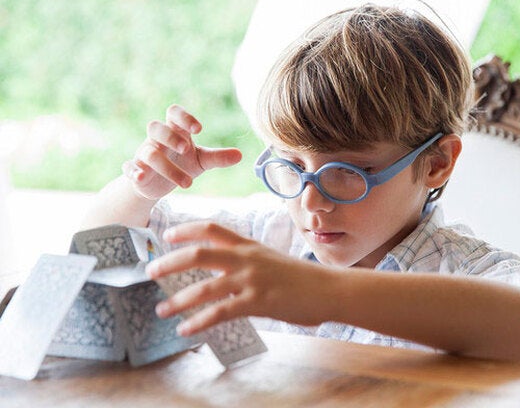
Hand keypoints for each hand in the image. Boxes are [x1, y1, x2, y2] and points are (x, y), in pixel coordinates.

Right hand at [123, 104, 242, 199]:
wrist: (157, 184)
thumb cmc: (181, 164)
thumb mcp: (201, 161)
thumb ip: (218, 157)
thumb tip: (240, 155)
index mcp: (174, 132)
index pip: (174, 114)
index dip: (184, 117)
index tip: (199, 129)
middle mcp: (156, 140)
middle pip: (155, 127)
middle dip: (170, 136)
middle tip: (186, 149)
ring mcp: (144, 154)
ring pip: (149, 153)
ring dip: (166, 166)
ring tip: (188, 183)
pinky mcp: (135, 171)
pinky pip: (129, 167)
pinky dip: (134, 171)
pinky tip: (142, 177)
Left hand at [145, 221, 335, 335]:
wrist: (329, 289)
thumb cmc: (303, 278)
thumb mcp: (272, 260)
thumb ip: (249, 262)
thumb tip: (228, 273)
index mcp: (249, 245)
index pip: (212, 228)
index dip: (187, 229)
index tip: (167, 234)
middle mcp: (246, 258)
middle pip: (199, 253)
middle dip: (170, 262)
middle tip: (150, 271)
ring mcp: (251, 280)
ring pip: (204, 287)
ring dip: (178, 299)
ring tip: (161, 309)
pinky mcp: (257, 302)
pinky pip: (220, 313)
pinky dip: (199, 322)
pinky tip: (185, 329)